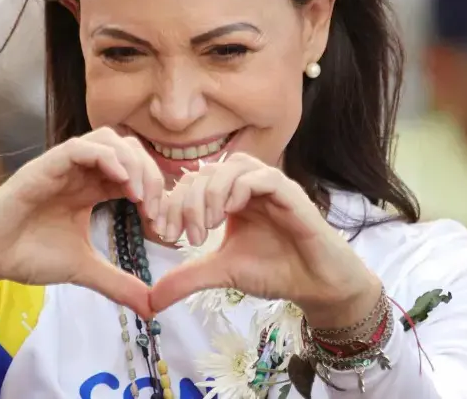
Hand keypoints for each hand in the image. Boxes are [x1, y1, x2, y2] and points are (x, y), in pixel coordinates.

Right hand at [0, 127, 163, 317]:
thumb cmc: (27, 255)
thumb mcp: (84, 269)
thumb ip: (117, 282)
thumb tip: (151, 306)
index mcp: (92, 188)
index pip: (135, 172)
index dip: (155, 191)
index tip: (160, 222)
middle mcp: (82, 171)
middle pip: (129, 150)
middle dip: (150, 174)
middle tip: (154, 208)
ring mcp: (64, 165)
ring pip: (109, 140)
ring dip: (132, 163)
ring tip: (139, 195)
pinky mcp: (46, 165)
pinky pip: (81, 147)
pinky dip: (107, 158)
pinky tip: (120, 182)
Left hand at [149, 153, 380, 327]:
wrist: (316, 285)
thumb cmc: (273, 270)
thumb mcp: (222, 272)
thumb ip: (187, 277)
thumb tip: (150, 300)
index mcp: (230, 196)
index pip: (193, 182)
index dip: (174, 202)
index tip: (164, 232)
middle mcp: (248, 185)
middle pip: (207, 171)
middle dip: (189, 200)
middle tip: (189, 234)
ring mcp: (270, 186)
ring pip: (233, 166)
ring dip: (212, 192)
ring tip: (207, 225)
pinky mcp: (290, 193)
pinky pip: (262, 176)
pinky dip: (241, 188)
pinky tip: (231, 213)